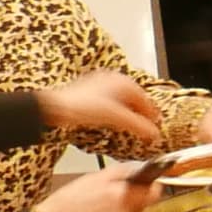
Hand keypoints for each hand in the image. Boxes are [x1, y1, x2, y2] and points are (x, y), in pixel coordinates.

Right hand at [32, 165, 159, 211]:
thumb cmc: (67, 202)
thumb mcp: (94, 177)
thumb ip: (123, 172)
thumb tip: (141, 168)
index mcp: (121, 194)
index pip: (155, 190)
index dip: (153, 186)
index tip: (151, 184)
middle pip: (143, 204)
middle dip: (134, 198)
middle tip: (114, 196)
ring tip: (99, 210)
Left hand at [35, 72, 162, 144]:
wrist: (56, 106)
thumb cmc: (82, 107)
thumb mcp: (117, 118)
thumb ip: (138, 125)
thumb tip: (154, 133)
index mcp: (124, 82)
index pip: (147, 101)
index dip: (153, 116)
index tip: (156, 127)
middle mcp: (115, 79)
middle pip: (136, 99)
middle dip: (141, 113)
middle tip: (145, 127)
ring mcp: (102, 83)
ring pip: (123, 99)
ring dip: (129, 112)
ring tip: (130, 125)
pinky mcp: (91, 89)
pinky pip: (112, 100)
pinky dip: (116, 110)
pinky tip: (113, 119)